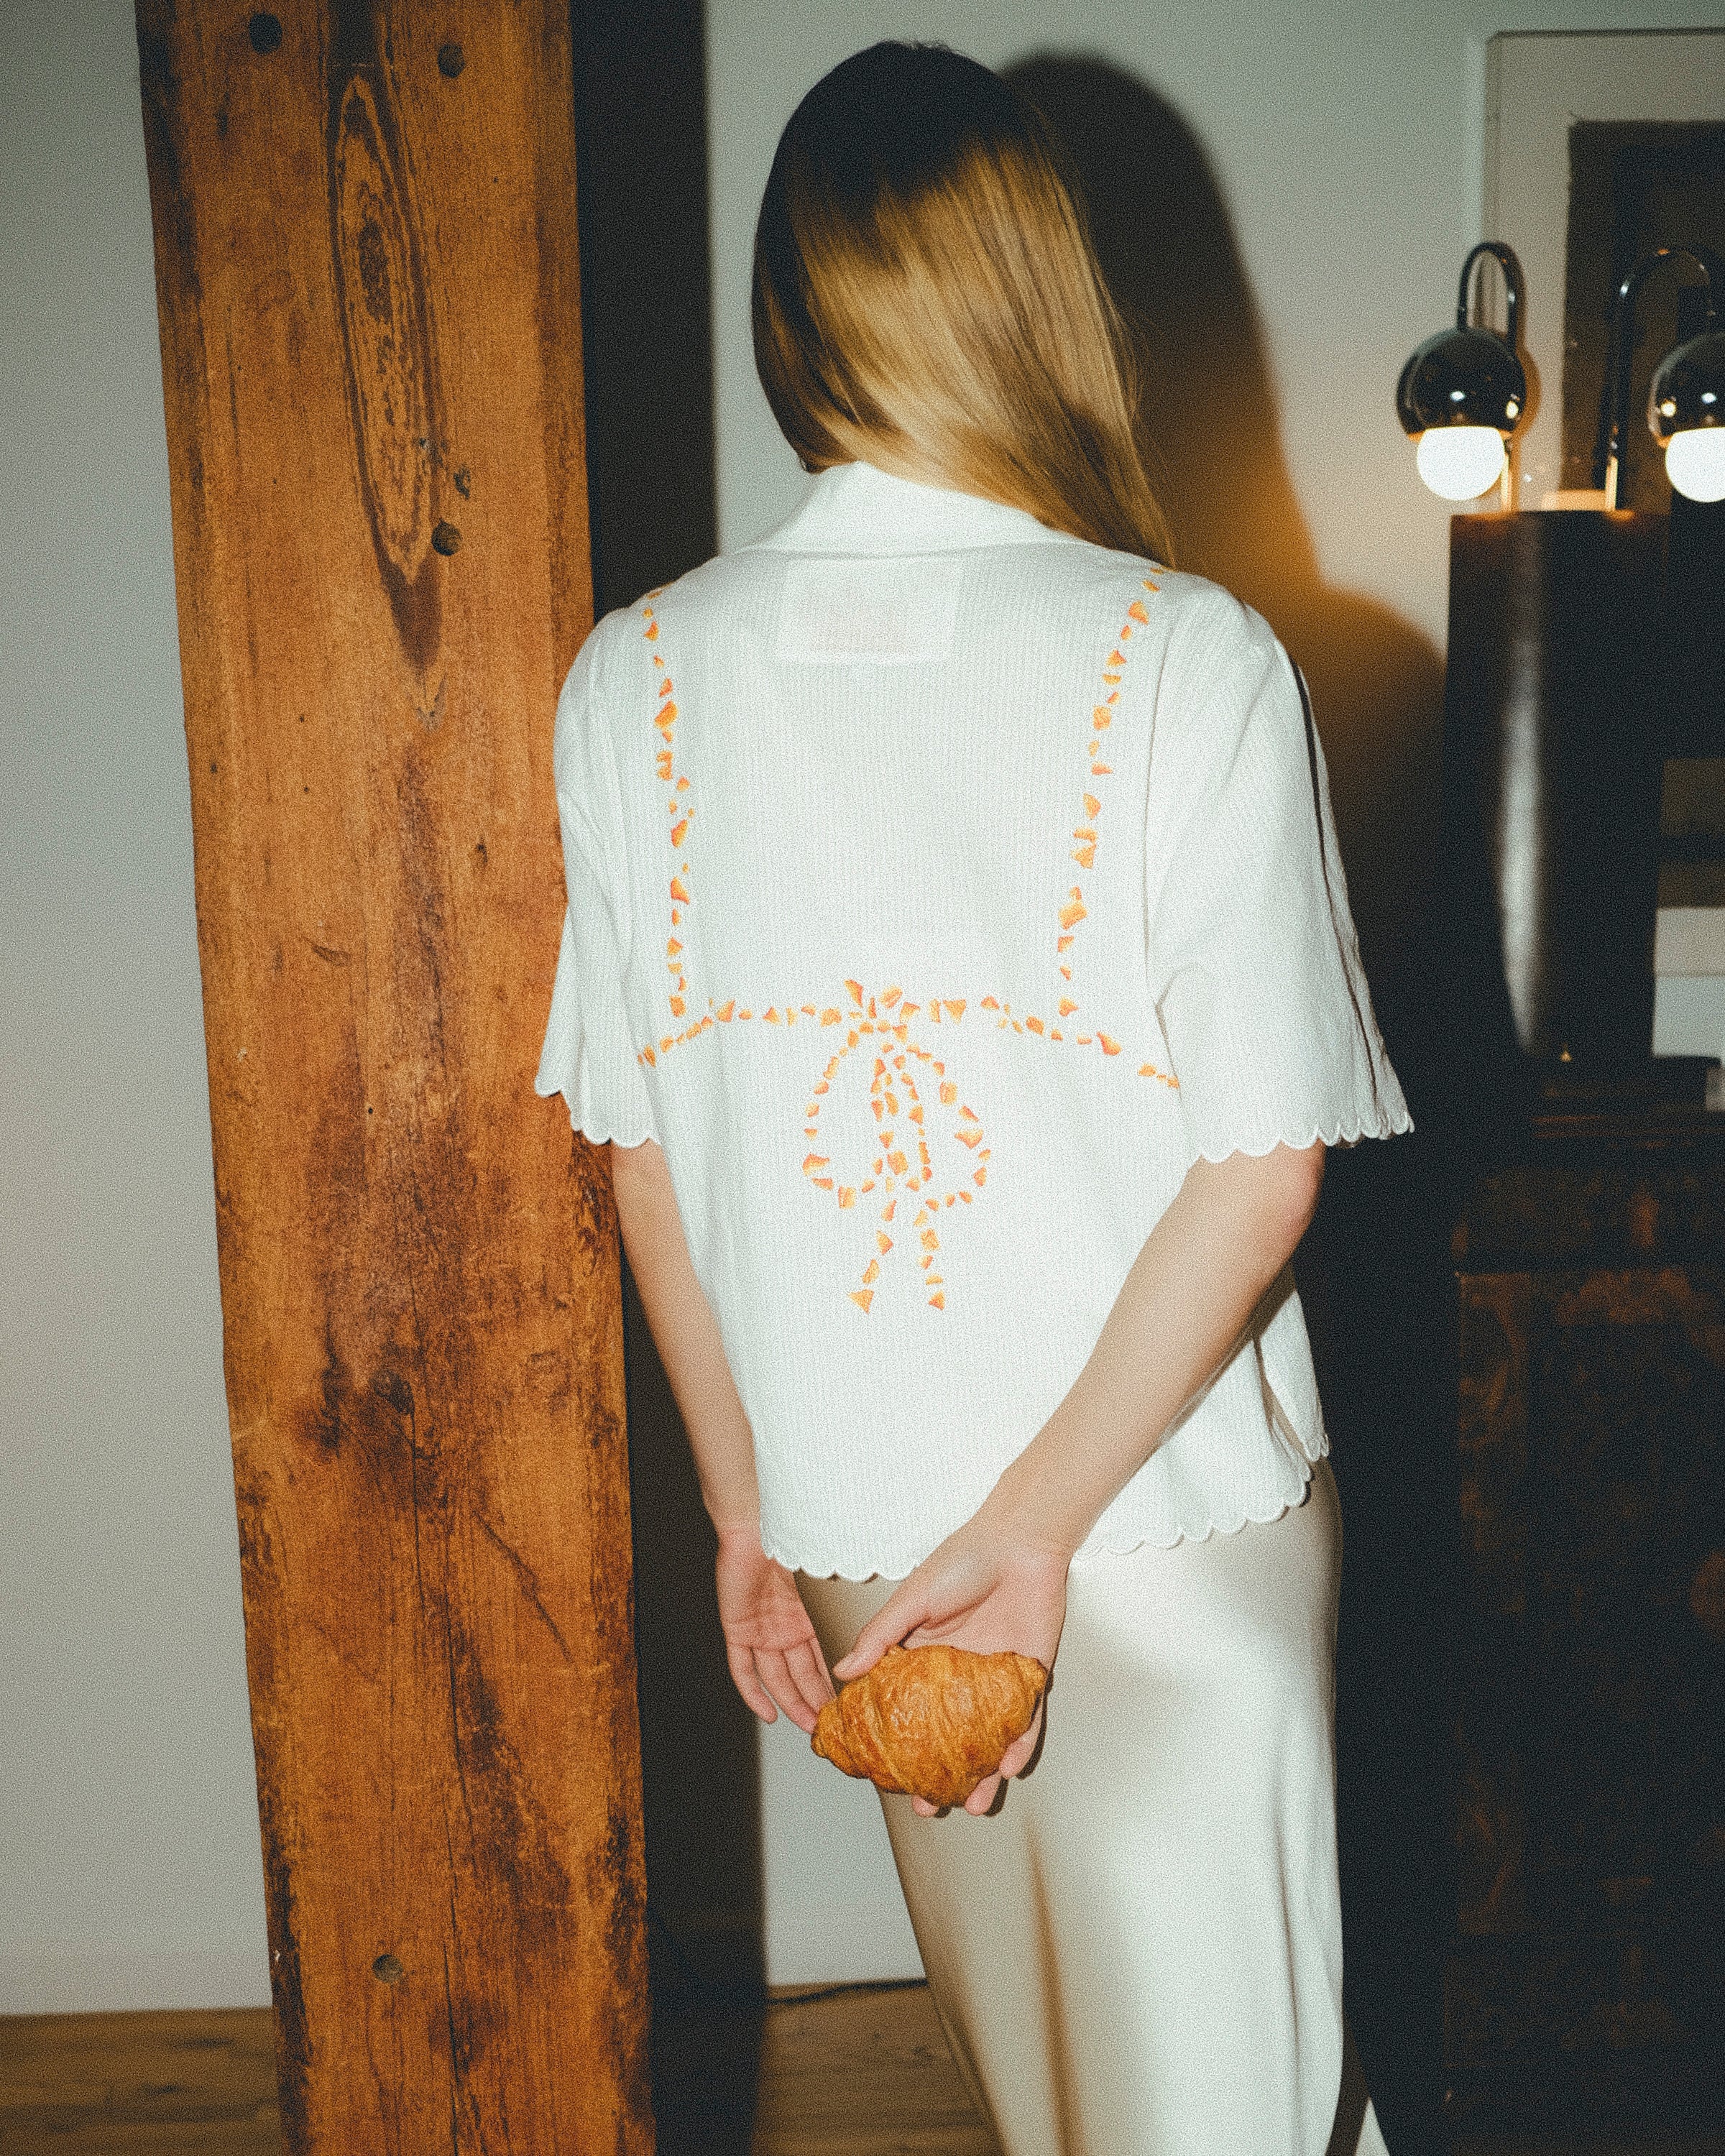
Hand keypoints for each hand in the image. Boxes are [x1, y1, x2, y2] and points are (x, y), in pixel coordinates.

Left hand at [714, 1523, 834, 1732]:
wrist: (753, 1526)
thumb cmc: (785, 1542)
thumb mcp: (821, 1579)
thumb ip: (841, 1599)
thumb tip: (878, 1612)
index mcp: (800, 1619)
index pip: (815, 1660)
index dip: (827, 1684)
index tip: (843, 1703)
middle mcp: (780, 1629)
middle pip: (797, 1675)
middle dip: (813, 1701)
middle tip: (828, 1725)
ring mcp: (758, 1631)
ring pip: (775, 1678)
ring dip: (790, 1703)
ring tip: (806, 1725)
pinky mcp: (737, 1629)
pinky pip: (742, 1670)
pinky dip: (753, 1693)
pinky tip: (766, 1712)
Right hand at [832, 1506, 1069, 1817]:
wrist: (1020, 1539)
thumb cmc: (964, 1559)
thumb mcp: (913, 1598)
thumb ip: (882, 1636)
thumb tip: (843, 1671)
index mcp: (927, 1657)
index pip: (908, 1710)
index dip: (897, 1743)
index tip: (883, 1773)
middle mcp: (961, 1675)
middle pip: (948, 1736)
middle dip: (938, 1774)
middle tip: (926, 1805)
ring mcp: (997, 1679)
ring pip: (988, 1738)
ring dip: (982, 1773)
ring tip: (971, 1803)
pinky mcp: (1031, 1675)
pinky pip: (1027, 1719)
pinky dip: (1020, 1745)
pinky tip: (1008, 1768)